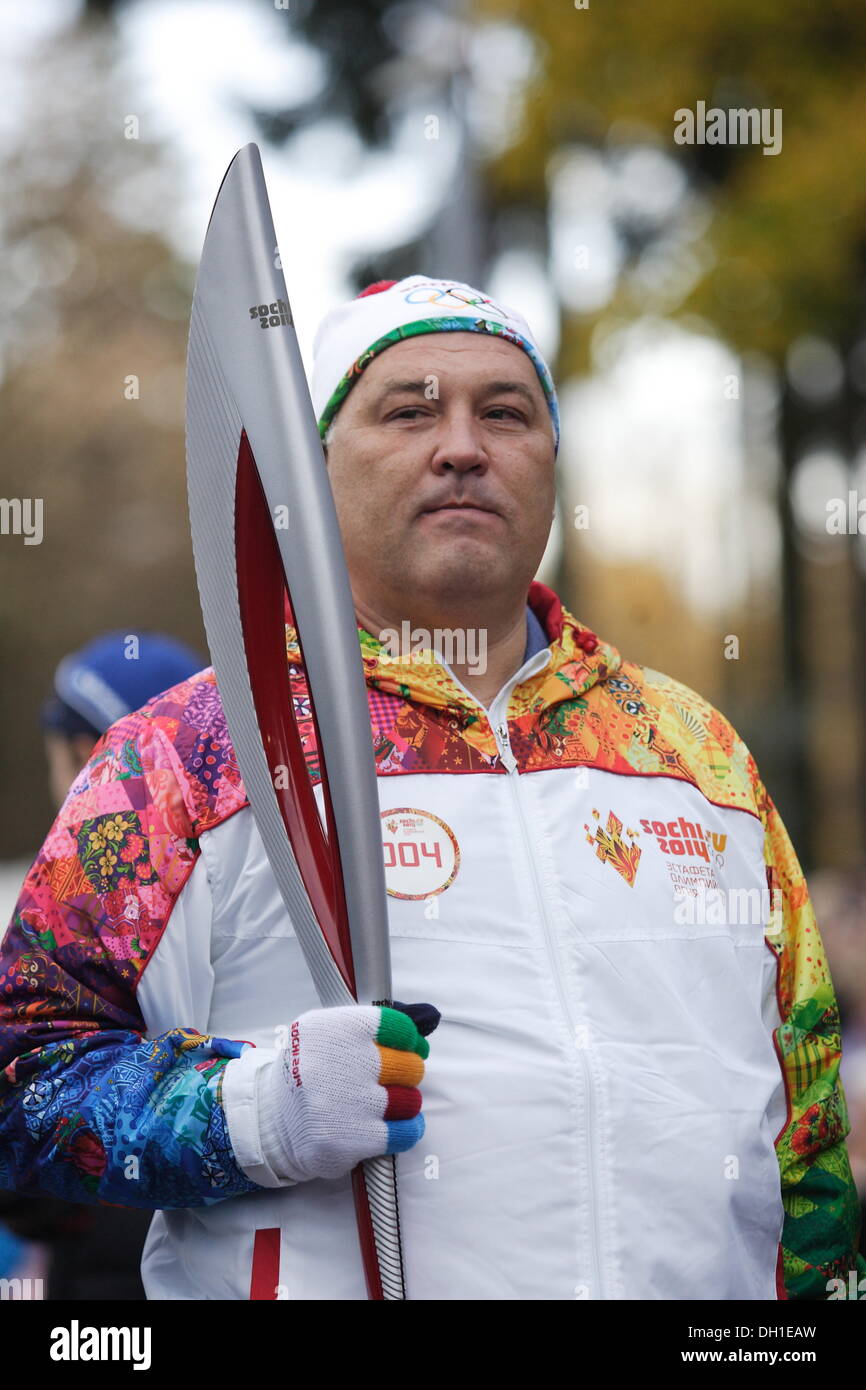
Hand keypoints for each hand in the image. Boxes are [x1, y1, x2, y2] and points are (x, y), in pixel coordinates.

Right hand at [262, 1000, 439, 1182]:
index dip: (410, 1041)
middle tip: (390, 1079)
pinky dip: (408, 1129)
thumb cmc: (311, 1072)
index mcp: (335, 1029)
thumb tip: (425, 1022)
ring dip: (403, 1103)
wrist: (273, 1119)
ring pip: (410, 1100)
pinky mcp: (353, 1138)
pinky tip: (396, 1124)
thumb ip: (372, 1025)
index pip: (399, 1027)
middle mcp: (342, 1062)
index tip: (410, 1048)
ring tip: (382, 1103)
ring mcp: (349, 1102)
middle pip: (410, 1066)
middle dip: (406, 1074)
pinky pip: (406, 1131)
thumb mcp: (327, 1033)